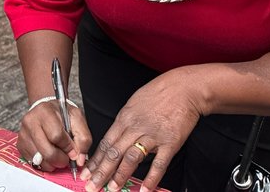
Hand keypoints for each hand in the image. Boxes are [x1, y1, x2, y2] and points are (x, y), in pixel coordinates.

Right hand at [17, 99, 90, 174]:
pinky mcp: (20, 144)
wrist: (46, 110)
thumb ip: (83, 139)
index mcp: (45, 111)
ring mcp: (23, 134)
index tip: (73, 150)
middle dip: (61, 160)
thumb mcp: (77, 119)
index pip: (56, 136)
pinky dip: (44, 163)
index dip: (68, 147)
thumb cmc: (61, 114)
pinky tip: (48, 154)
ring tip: (57, 155)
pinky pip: (33, 162)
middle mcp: (30, 121)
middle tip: (66, 158)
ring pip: (40, 160)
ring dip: (53, 163)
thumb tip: (79, 159)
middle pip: (48, 152)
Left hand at [80, 70, 203, 191]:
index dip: (95, 160)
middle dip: (101, 171)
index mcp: (125, 118)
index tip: (86, 172)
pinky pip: (159, 163)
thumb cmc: (159, 93)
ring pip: (132, 158)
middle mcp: (135, 128)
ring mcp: (153, 136)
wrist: (183, 88)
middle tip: (92, 185)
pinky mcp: (170, 142)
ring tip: (112, 188)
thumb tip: (115, 137)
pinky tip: (145, 189)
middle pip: (114, 152)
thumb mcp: (134, 103)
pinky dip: (152, 178)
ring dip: (120, 175)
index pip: (106, 143)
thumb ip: (125, 121)